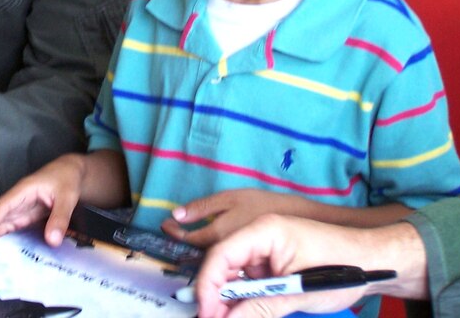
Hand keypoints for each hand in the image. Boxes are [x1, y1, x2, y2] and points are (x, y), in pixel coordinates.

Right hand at [0, 154, 87, 250]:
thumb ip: (60, 217)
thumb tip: (52, 241)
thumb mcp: (68, 197)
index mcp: (23, 190)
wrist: (70, 173)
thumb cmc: (66, 179)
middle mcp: (16, 200)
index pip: (3, 205)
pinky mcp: (22, 216)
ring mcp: (17, 209)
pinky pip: (5, 227)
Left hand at [162, 188, 297, 246]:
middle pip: (195, 250)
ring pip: (208, 256)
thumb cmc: (261, 204)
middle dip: (183, 240)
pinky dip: (212, 250)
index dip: (173, 232)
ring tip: (189, 233)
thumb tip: (177, 215)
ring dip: (196, 246)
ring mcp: (232, 258)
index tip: (165, 224)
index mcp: (217, 234)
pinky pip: (221, 258)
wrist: (294, 219)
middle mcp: (223, 250)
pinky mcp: (242, 262)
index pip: (187, 238)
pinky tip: (212, 239)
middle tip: (173, 228)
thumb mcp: (229, 198)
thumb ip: (202, 207)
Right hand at [194, 214, 423, 317]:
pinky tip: (243, 313)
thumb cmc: (342, 266)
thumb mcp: (298, 292)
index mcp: (263, 230)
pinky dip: (246, 299)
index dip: (208, 285)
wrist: (375, 261)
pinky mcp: (273, 264)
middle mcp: (258, 236)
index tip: (207, 314)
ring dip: (230, 300)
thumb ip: (260, 308)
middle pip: (222, 265)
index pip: (221, 254)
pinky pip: (250, 281)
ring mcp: (265, 250)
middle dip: (216, 296)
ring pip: (234, 276)